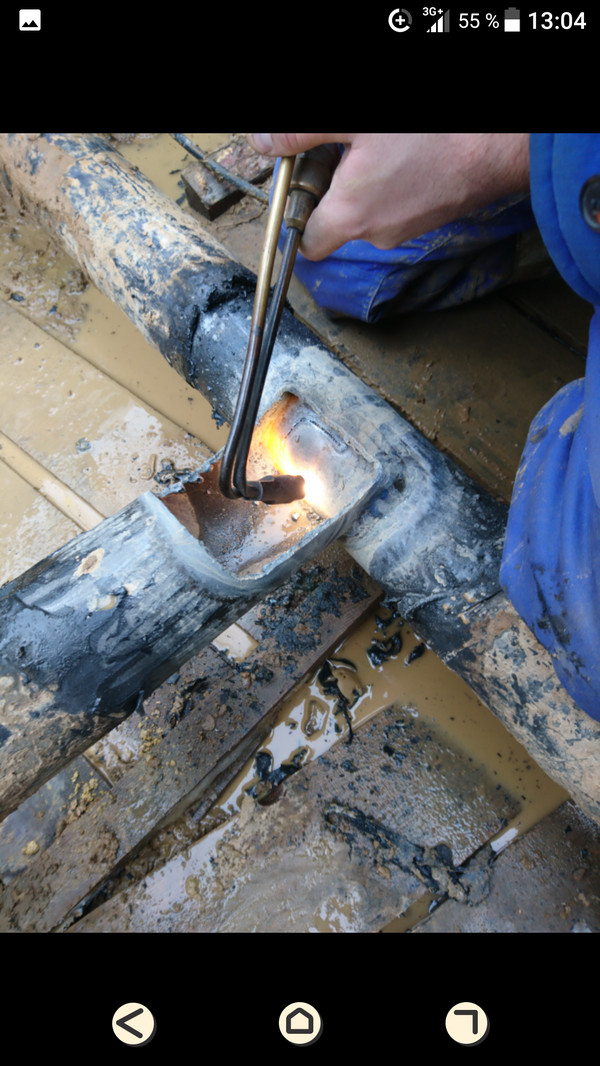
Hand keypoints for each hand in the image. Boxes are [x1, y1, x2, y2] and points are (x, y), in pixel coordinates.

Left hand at [248, 133, 529, 260]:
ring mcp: (407, 229)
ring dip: (363, 181)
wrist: (498, 144)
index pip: (306, 243)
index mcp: (350, 216)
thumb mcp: (354, 122)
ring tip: (380, 143)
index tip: (298, 184)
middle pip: (336, 222)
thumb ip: (301, 134)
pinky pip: (397, 204)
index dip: (295, 216)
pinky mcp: (431, 216)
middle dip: (331, 188)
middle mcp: (377, 233)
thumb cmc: (430, 133)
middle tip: (341, 147)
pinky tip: (406, 151)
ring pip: (368, 210)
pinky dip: (392, 182)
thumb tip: (264, 142)